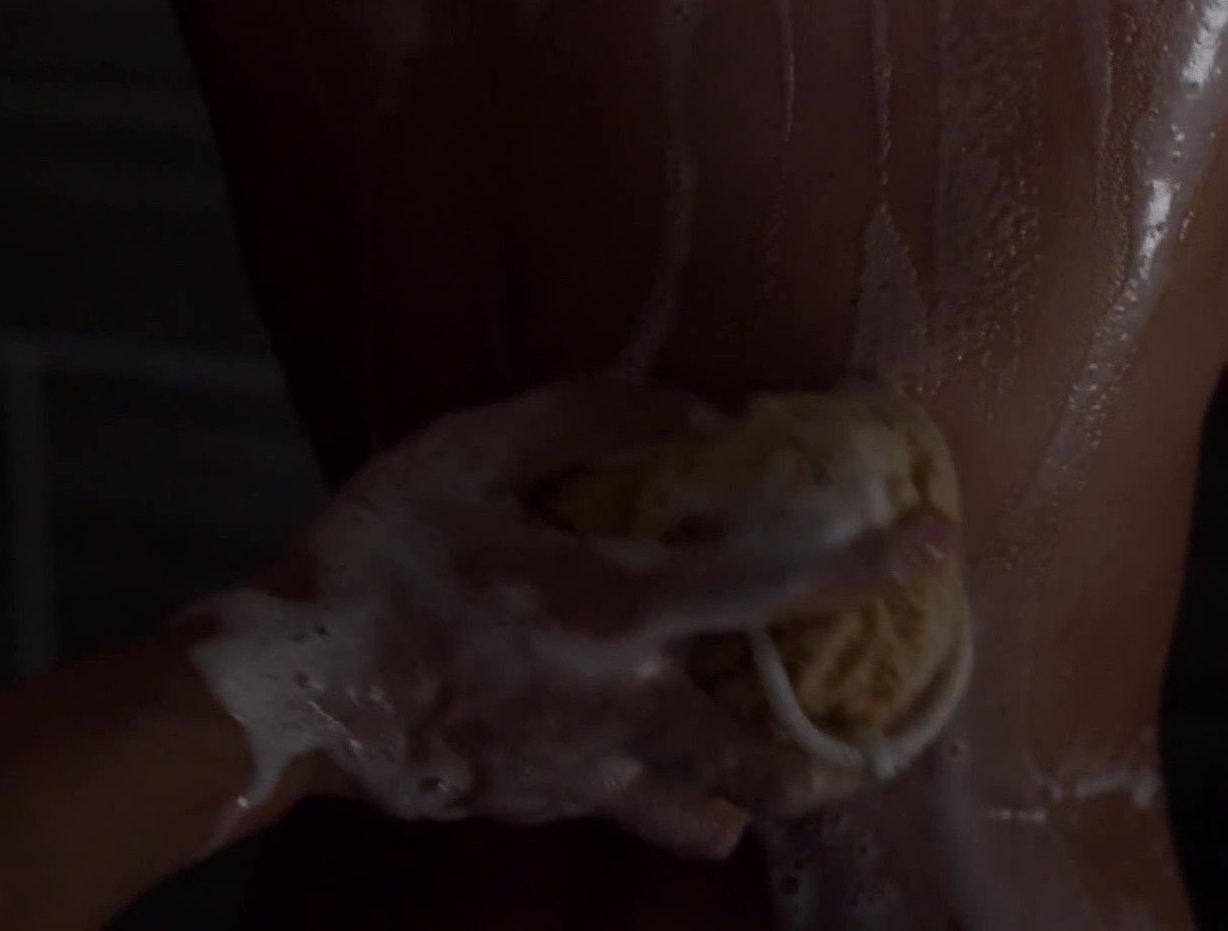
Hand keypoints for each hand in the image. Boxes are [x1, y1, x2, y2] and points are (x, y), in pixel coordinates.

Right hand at [185, 377, 947, 858]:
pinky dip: (678, 801)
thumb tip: (697, 411)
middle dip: (842, 759)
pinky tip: (670, 766)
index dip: (864, 565)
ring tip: (785, 763)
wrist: (292, 687)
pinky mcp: (547, 804)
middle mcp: (618, 706)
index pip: (771, 588)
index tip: (936, 545)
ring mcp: (585, 772)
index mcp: (609, 608)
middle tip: (876, 731)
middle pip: (771, 764)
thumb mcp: (468, 452)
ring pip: (716, 816)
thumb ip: (587, 418)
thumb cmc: (376, 558)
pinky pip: (643, 815)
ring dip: (765, 794)